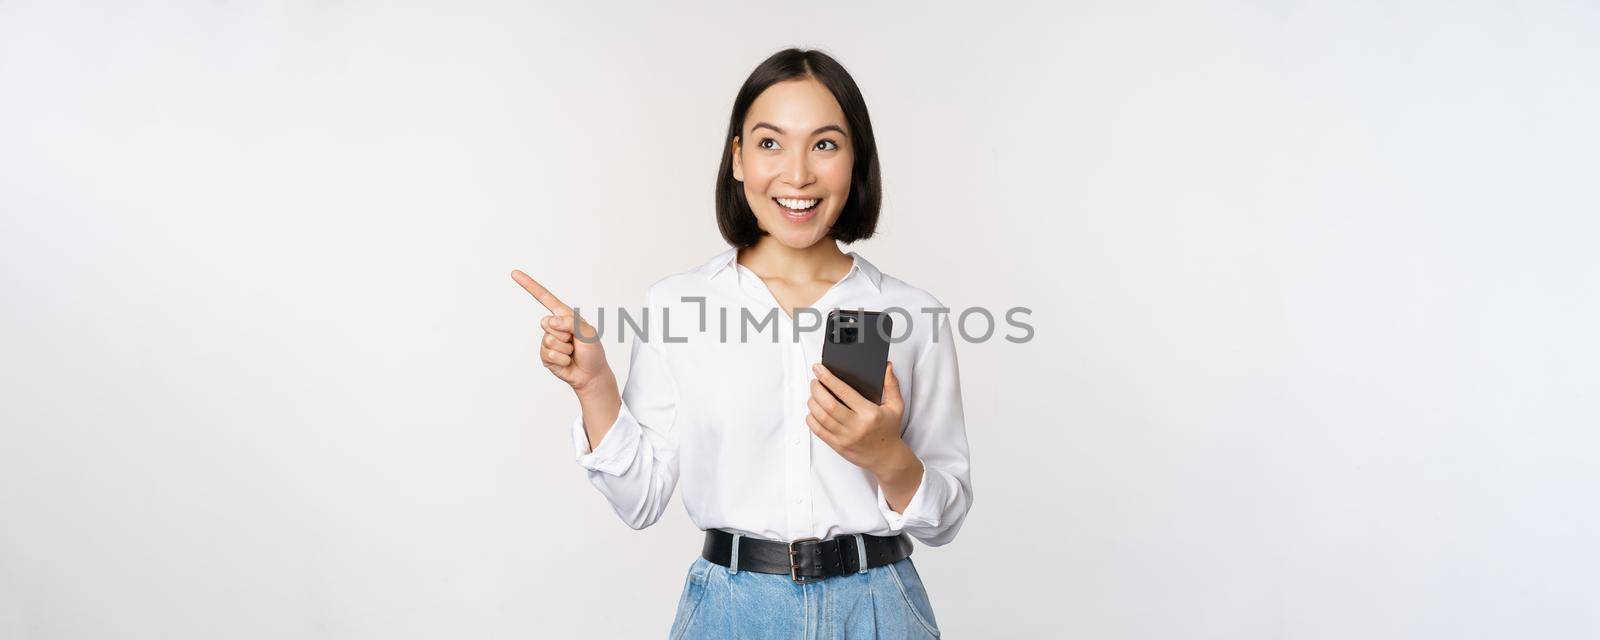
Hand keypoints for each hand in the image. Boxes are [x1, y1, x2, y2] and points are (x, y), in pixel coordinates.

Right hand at [510, 269, 613, 395]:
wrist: (591, 375)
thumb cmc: (592, 352)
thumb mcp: (588, 332)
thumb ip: (570, 323)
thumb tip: (549, 321)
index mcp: (564, 315)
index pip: (544, 297)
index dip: (529, 285)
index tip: (514, 273)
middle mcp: (554, 326)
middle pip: (546, 323)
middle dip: (564, 334)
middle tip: (574, 343)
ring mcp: (548, 341)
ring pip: (548, 340)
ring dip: (565, 349)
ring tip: (572, 353)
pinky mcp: (545, 356)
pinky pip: (548, 354)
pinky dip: (561, 359)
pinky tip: (567, 361)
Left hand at [806, 362, 910, 475]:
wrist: (886, 458)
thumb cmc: (889, 430)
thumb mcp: (896, 406)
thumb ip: (892, 385)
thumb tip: (887, 367)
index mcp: (869, 413)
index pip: (844, 392)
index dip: (828, 378)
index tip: (819, 368)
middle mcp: (856, 426)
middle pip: (828, 404)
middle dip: (817, 389)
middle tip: (815, 381)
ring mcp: (845, 437)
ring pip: (821, 417)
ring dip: (812, 402)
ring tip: (814, 394)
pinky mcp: (837, 446)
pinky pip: (818, 431)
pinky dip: (811, 418)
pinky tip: (813, 411)